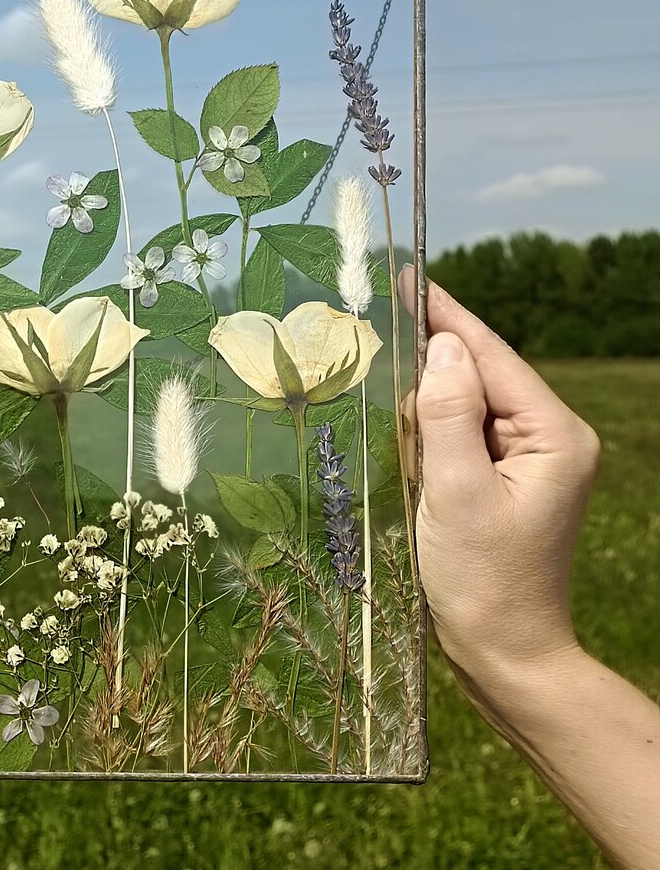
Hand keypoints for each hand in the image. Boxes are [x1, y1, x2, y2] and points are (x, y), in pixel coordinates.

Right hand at [401, 269, 600, 697]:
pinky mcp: (505, 479)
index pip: (492, 356)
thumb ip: (448, 414)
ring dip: (426, 389)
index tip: (407, 276)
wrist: (505, 653)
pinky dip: (430, 423)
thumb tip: (441, 344)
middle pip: (481, 374)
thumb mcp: (458, 492)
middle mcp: (550, 438)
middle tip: (375, 314)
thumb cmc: (483, 579)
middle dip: (431, 351)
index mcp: (555, 434)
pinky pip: (463, 433)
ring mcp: (529, 460)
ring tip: (377, 357)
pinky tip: (397, 415)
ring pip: (468, 402)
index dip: (447, 314)